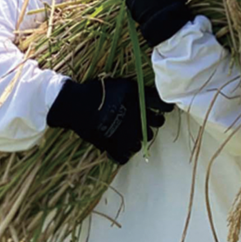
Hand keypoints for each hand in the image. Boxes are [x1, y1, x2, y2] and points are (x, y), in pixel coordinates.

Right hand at [46, 76, 174, 164]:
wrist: (74, 104)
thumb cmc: (98, 90)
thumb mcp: (123, 85)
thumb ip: (141, 91)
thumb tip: (155, 98)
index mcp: (140, 101)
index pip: (164, 107)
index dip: (165, 109)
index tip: (163, 110)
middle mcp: (137, 118)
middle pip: (157, 125)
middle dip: (153, 122)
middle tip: (143, 120)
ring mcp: (126, 134)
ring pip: (144, 141)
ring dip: (139, 137)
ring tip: (130, 133)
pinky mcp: (113, 146)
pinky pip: (125, 157)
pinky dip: (124, 153)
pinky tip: (121, 146)